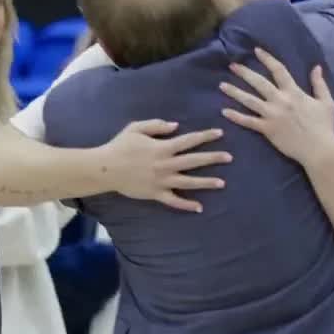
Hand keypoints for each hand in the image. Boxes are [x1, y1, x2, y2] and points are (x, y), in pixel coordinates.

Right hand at [100, 120, 231, 212]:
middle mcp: (165, 165)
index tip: (220, 133)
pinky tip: (199, 207)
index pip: (189, 140)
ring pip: (188, 183)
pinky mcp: (156, 194)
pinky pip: (174, 201)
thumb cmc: (120, 146)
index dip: (205, 136)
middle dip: (213, 158)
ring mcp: (162, 181)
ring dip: (206, 183)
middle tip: (229, 157)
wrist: (105, 168)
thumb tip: (176, 126)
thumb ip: (157, 125)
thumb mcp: (136, 128)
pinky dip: (186, 205)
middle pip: (194, 161)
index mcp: (162, 147)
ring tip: (222, 183)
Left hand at [220, 47, 333, 166]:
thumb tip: (316, 67)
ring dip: (235, 92)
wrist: (318, 149)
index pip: (278, 70)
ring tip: (222, 85)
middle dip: (245, 73)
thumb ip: (319, 84)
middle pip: (259, 82)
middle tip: (232, 66)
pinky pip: (248, 121)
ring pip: (250, 100)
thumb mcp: (326, 102)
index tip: (256, 51)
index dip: (267, 59)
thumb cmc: (324, 126)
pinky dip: (236, 117)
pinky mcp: (267, 129)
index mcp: (294, 92)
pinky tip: (224, 112)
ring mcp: (272, 115)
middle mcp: (280, 101)